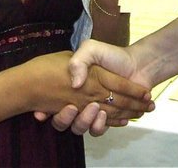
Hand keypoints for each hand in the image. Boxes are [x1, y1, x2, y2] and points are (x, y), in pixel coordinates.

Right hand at [35, 39, 153, 135]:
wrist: (137, 64)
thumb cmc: (112, 56)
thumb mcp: (91, 49)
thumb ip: (79, 61)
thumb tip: (75, 83)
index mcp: (73, 86)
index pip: (51, 102)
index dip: (42, 111)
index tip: (40, 114)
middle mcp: (79, 101)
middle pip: (64, 121)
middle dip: (65, 119)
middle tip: (73, 108)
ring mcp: (93, 111)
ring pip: (81, 127)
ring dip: (88, 122)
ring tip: (99, 111)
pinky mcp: (107, 118)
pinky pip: (99, 129)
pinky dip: (104, 125)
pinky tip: (110, 116)